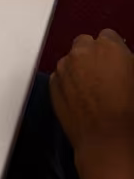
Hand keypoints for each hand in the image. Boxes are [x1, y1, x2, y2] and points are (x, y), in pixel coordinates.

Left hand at [50, 29, 133, 169]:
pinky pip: (60, 77)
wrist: (109, 142)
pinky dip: (68, 83)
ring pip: (71, 60)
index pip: (107, 36)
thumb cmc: (128, 114)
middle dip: (92, 55)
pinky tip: (81, 99)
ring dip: (79, 69)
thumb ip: (128, 62)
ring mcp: (64, 68)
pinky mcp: (52, 85)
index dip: (113, 50)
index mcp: (108, 47)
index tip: (116, 61)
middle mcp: (82, 53)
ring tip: (93, 90)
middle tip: (104, 75)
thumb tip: (125, 62)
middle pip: (85, 44)